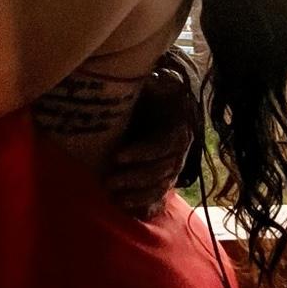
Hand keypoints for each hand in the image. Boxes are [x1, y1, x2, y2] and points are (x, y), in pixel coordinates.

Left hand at [104, 54, 199, 220]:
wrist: (167, 111)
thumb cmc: (157, 96)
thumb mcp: (158, 85)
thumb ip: (157, 83)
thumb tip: (153, 76)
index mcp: (178, 129)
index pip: (162, 145)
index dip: (142, 153)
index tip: (117, 156)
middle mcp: (178, 153)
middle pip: (160, 171)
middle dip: (134, 178)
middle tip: (108, 181)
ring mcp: (172, 170)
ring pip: (159, 187)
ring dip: (137, 195)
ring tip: (113, 198)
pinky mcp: (163, 181)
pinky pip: (158, 198)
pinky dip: (146, 207)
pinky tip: (128, 211)